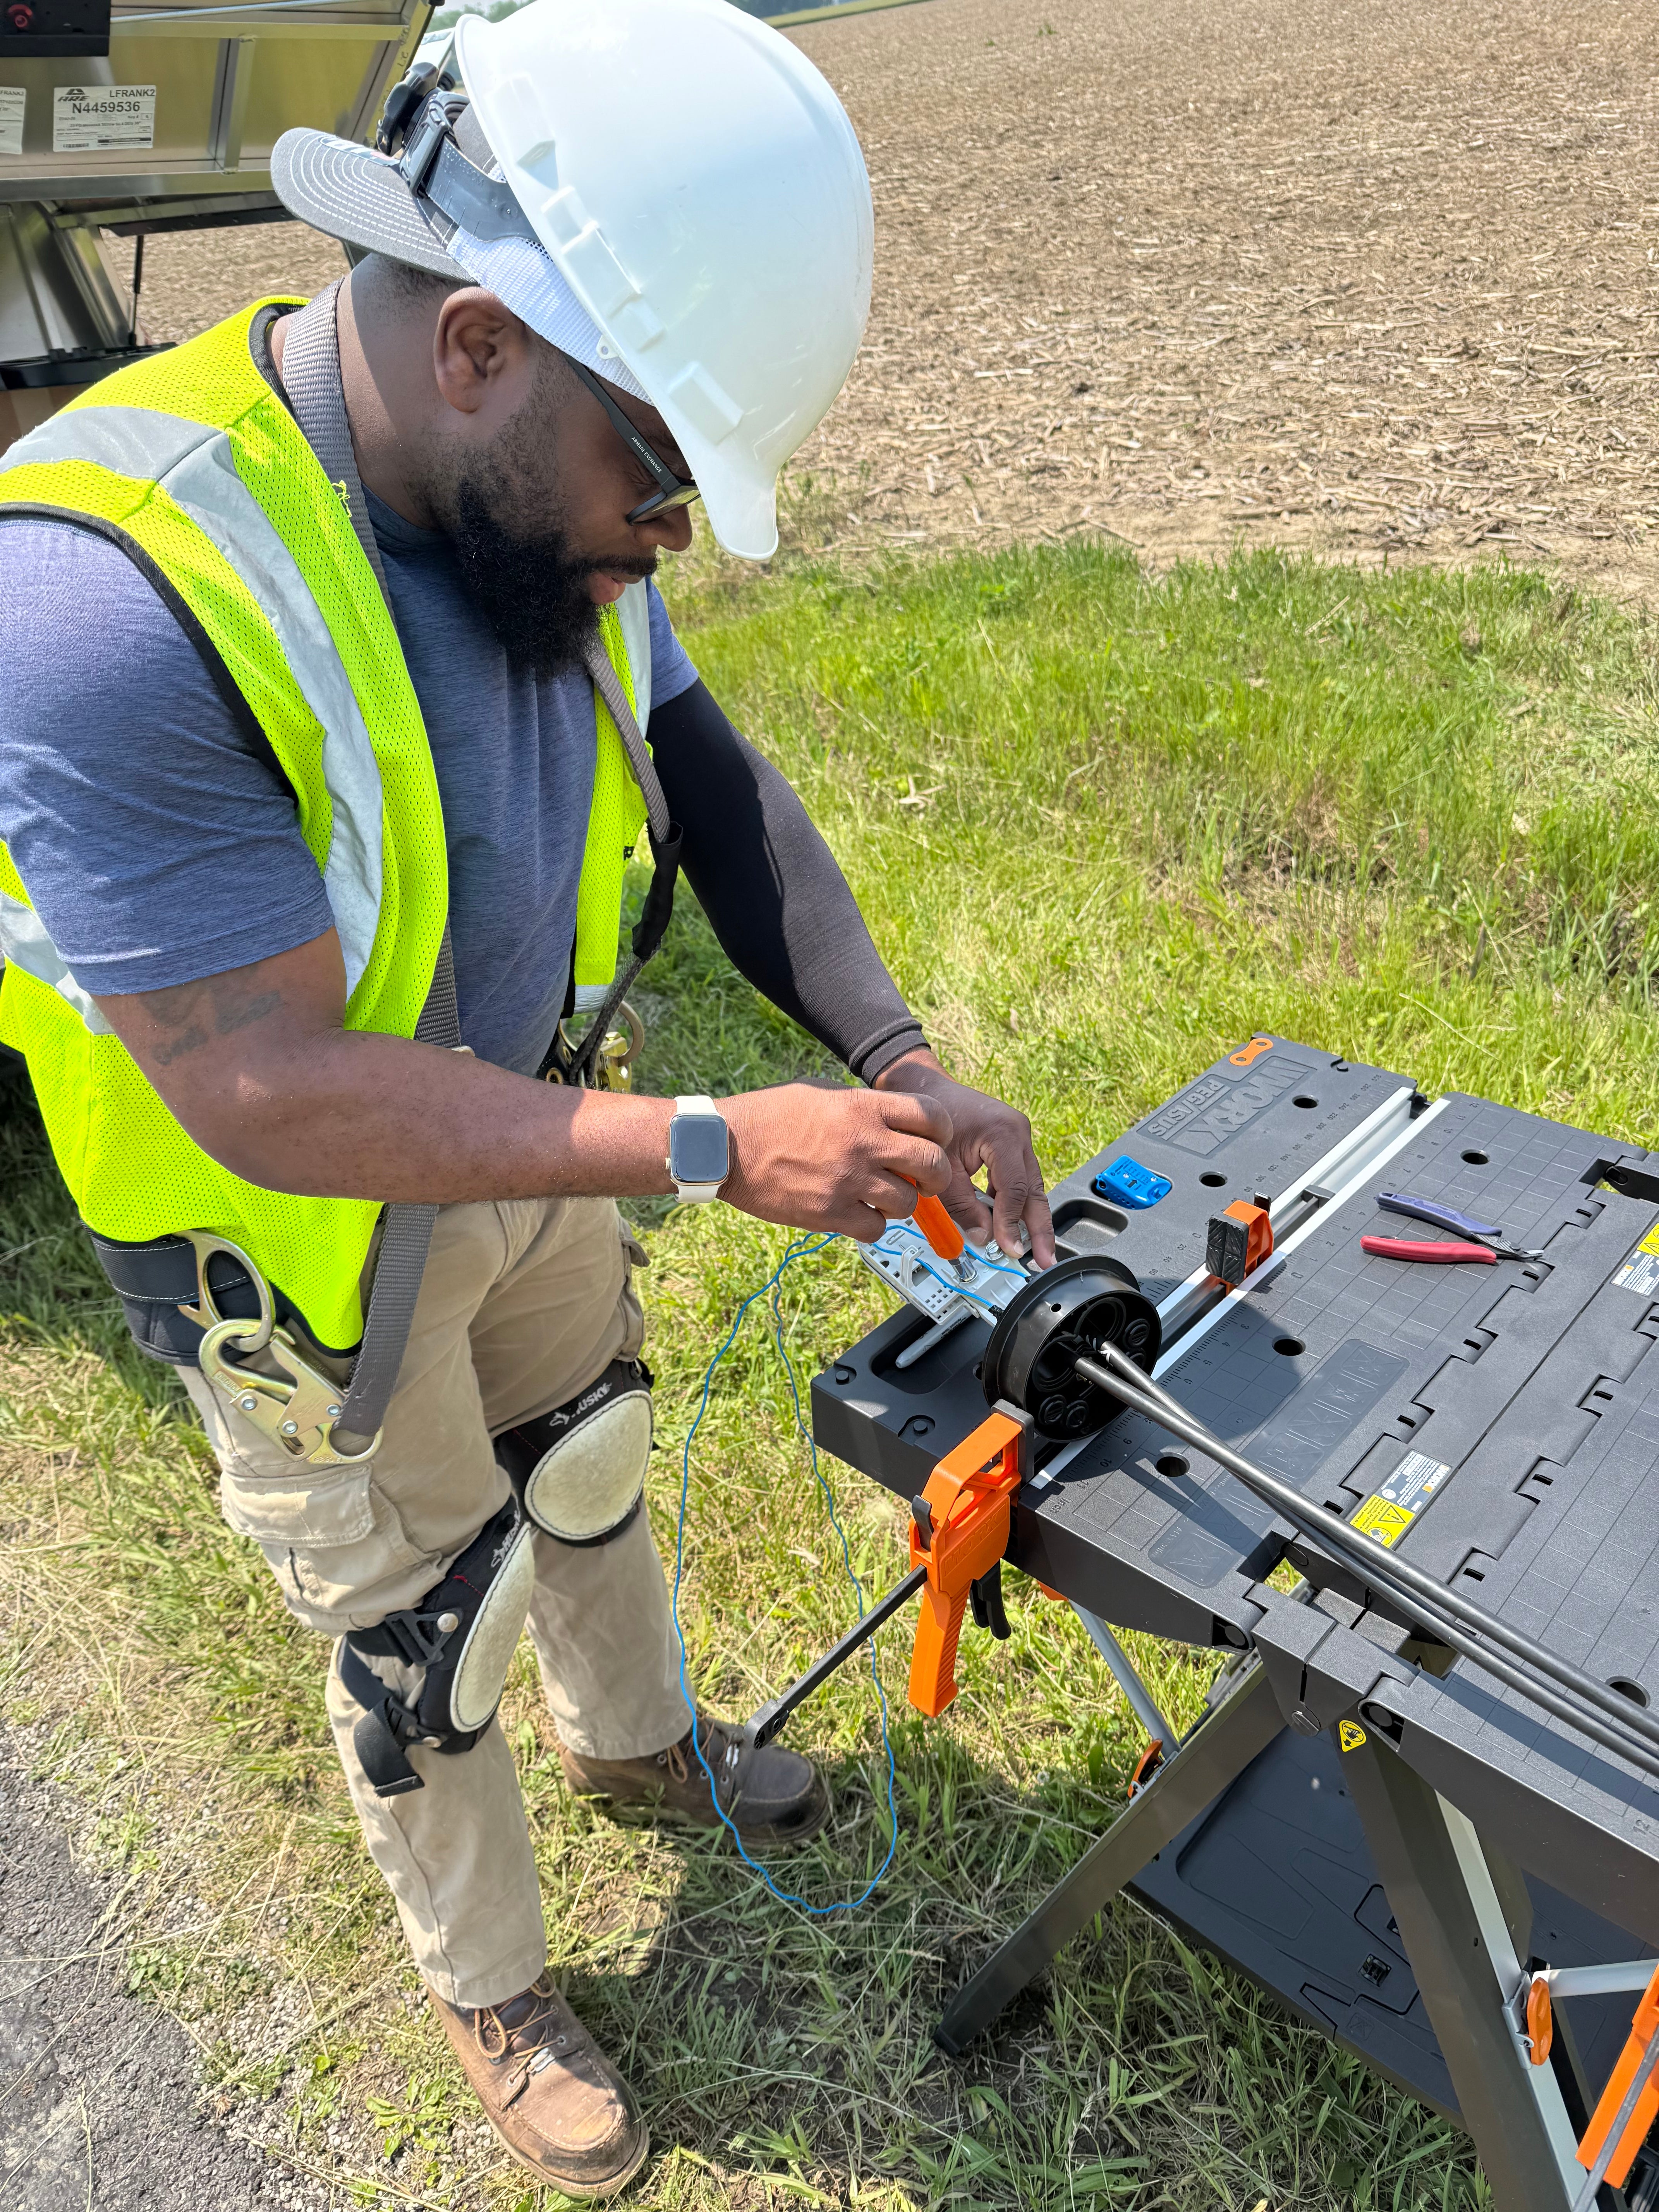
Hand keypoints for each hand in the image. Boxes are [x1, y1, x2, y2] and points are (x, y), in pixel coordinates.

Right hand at [718, 1082, 953, 1240]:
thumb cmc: (769, 1115)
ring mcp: (847, 1180)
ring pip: (907, 1203)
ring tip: (882, 1197)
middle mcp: (862, 1143)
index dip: (941, 1132)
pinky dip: (874, 1225)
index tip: (934, 1141)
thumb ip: (861, 1106)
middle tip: (924, 1180)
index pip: (931, 1117)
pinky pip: (875, 1228)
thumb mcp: (821, 1092)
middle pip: (931, 1165)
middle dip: (935, 1176)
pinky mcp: (829, 1213)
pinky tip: (859, 1213)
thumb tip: (893, 1120)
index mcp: (862, 1107)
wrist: (725, 1147)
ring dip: (901, 1203)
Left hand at [873, 1048, 1054, 1266]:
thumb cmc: (927, 1120)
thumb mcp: (941, 1168)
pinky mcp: (1012, 1143)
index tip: (1010, 1249)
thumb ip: (962, 1205)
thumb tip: (982, 1238)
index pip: (1016, 1189)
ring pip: (1030, 1185)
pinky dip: (1015, 1202)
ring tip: (1034, 1249)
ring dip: (1029, 1218)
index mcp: (1003, 1133)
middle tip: (1045, 1258)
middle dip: (1040, 1228)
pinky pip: (1019, 1178)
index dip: (1012, 1224)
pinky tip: (1012, 1226)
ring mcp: (1019, 1136)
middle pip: (1035, 1188)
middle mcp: (1019, 1132)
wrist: (922, 1090)